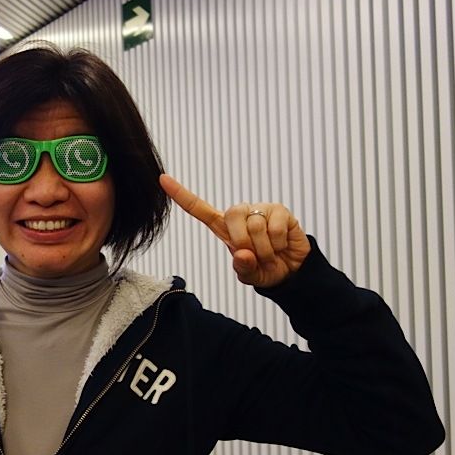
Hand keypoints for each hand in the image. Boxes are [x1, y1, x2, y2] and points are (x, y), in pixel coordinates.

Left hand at [159, 174, 310, 287]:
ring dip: (265, 249)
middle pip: (231, 215)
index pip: (199, 209)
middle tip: (254, 255)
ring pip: (255, 226)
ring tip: (270, 253)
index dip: (181, 195)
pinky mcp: (279, 210)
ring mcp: (260, 209)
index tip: (163, 179)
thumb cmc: (264, 269)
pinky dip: (278, 244)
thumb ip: (242, 268)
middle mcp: (240, 214)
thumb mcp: (249, 275)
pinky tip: (281, 246)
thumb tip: (242, 254)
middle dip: (243, 241)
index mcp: (224, 227)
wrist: (292, 271)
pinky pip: (275, 227)